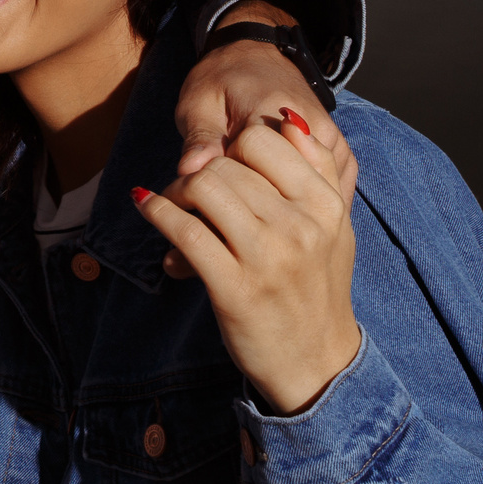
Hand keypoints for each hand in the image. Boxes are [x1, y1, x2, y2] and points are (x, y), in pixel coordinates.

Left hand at [135, 114, 361, 415]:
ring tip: (173, 202)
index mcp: (326, 204)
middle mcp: (300, 225)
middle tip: (189, 189)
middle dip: (199, 169)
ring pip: (203, 186)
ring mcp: (267, 257)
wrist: (317, 364)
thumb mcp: (335, 227)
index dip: (231, 145)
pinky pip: (184, 229)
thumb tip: (288, 119)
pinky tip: (147, 206)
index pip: (263, 137)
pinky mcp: (233, 287)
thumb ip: (319, 170)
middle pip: (226, 161)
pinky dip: (157, 211)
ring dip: (176, 189)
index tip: (223, 165)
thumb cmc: (318, 288)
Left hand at [173, 2, 354, 194]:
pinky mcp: (339, 151)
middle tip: (230, 205)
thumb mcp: (198, 102)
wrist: (258, 50)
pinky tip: (289, 215)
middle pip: (288, 192)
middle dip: (258, 206)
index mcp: (272, 115)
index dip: (226, 193)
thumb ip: (199, 138)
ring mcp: (331, 142)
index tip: (204, 196)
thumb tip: (189, 171)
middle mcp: (312, 130)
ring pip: (314, 196)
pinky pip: (331, 190)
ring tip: (261, 213)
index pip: (252, 174)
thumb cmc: (222, 77)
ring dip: (289, 210)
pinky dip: (310, 206)